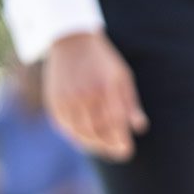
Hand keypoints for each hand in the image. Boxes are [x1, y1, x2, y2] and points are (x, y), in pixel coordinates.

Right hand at [43, 31, 147, 161]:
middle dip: (108, 146)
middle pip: (97, 131)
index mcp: (105, 88)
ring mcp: (67, 98)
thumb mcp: (123, 77)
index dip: (120, 140)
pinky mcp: (54, 100)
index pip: (115, 122)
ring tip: (104, 149)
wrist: (71, 41)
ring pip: (80, 132)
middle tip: (118, 153)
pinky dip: (76, 137)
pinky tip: (86, 140)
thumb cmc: (103, 61)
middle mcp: (85, 95)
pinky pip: (65, 127)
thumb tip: (139, 128)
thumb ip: (130, 104)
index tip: (127, 151)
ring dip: (93, 145)